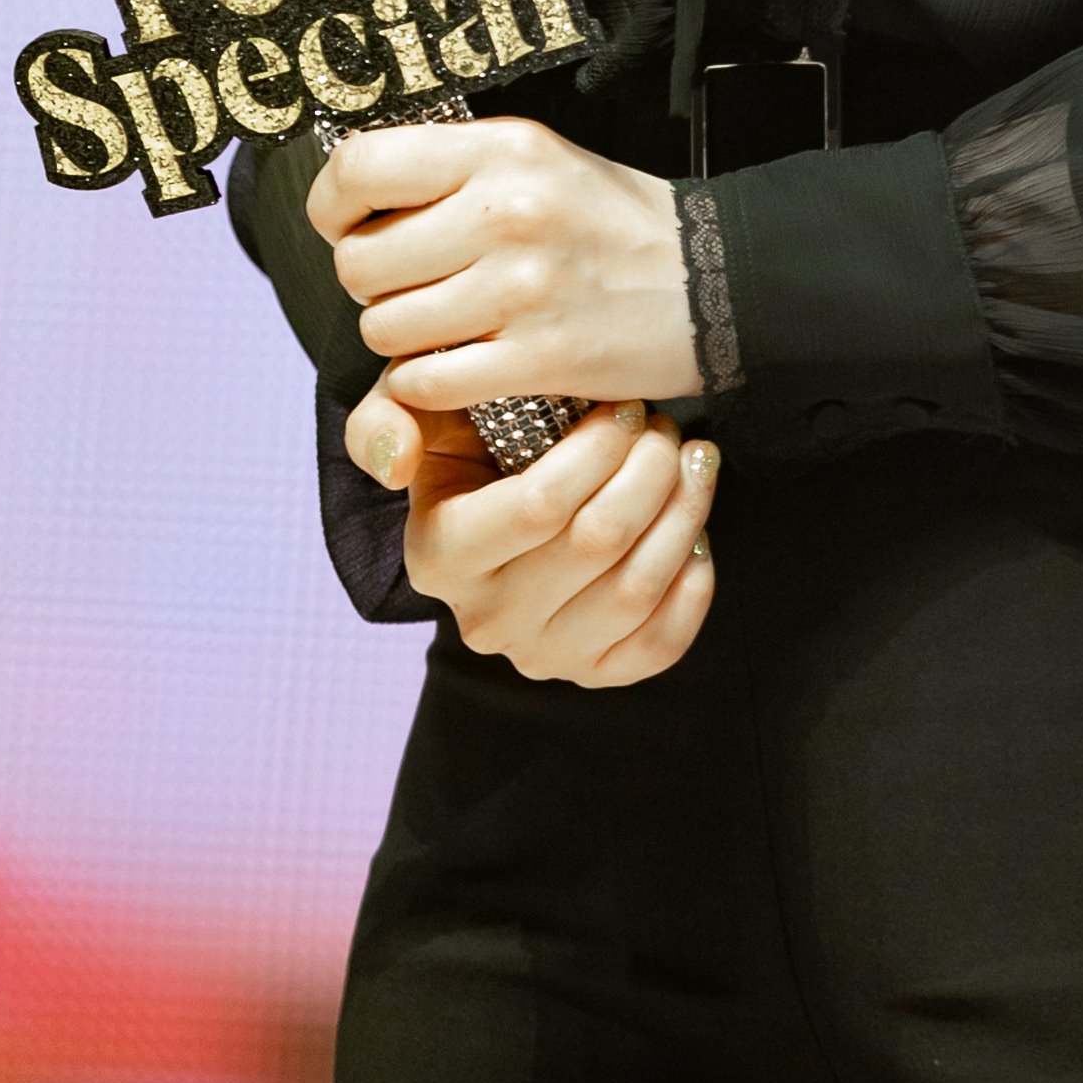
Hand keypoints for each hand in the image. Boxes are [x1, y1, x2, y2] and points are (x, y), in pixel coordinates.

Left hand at [308, 115, 700, 418]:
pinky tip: (470, 364)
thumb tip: (352, 194)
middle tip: (419, 283)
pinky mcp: (538, 358)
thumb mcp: (538, 161)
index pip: (360, 167)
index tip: (352, 224)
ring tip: (451, 325)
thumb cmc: (610, 222)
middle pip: (360, 262)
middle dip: (374, 284)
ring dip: (403, 339)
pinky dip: (432, 384)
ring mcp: (522, 288)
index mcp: (502, 149)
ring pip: (385, 328)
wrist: (716, 282)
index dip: (334, 205)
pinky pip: (426, 383)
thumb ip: (451, 170)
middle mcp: (507, 211)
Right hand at [347, 386, 717, 685]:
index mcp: (439, 555)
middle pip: (597, 542)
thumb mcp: (422, 413)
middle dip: (651, 471)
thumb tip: (395, 462)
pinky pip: (660, 643)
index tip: (627, 408)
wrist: (509, 502)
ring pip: (636, 587)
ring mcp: (540, 656)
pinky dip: (693, 581)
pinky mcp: (592, 674)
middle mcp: (485, 619)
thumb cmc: (475, 441)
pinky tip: (696, 529)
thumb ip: (386, 417)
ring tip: (692, 460)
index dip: (599, 451)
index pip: (539, 506)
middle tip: (666, 428)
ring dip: (683, 512)